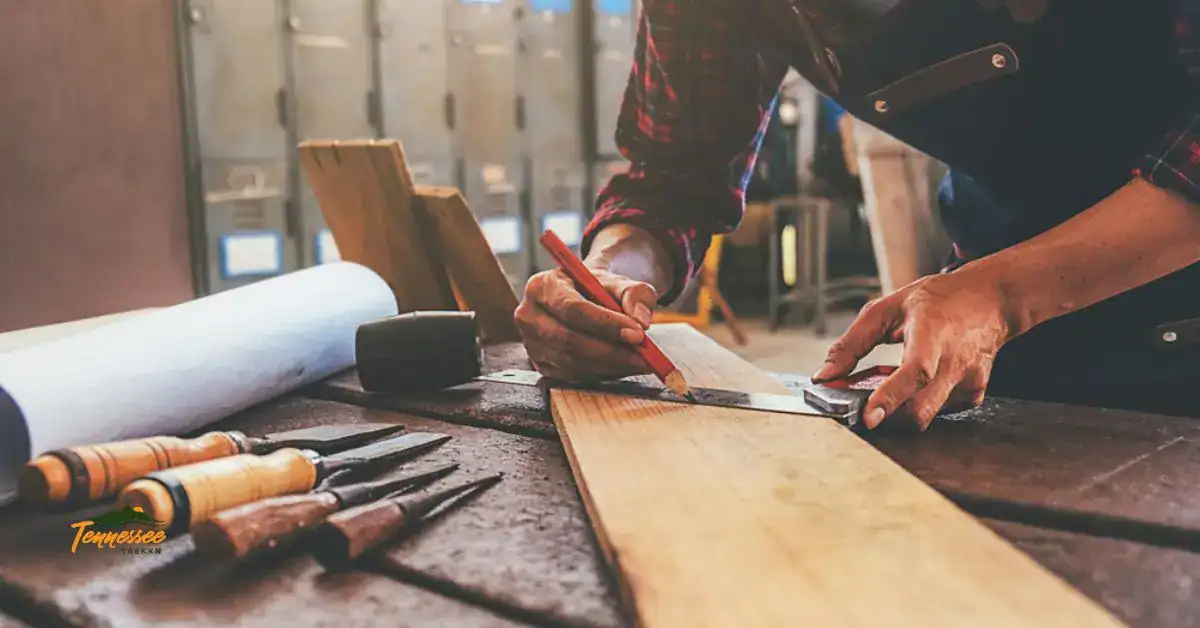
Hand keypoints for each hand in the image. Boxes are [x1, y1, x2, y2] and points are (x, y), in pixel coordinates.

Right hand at [514, 265, 657, 380]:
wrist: (583, 299)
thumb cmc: (598, 289)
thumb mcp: (620, 282)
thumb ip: (635, 294)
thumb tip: (641, 320)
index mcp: (542, 286)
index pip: (573, 309)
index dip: (606, 324)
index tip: (637, 334)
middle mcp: (529, 315)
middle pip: (569, 340)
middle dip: (612, 352)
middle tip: (645, 356)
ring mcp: (531, 344)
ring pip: (573, 363)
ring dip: (610, 366)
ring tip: (640, 362)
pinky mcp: (540, 365)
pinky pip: (573, 376)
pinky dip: (602, 374)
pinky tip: (622, 366)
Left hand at [811, 270, 1014, 430]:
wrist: (991, 299)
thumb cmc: (939, 300)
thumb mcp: (888, 308)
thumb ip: (852, 343)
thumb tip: (825, 375)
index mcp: (933, 332)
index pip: (915, 372)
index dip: (890, 397)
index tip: (869, 417)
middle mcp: (956, 361)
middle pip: (920, 409)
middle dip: (886, 418)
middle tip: (862, 410)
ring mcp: (969, 381)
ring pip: (926, 415)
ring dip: (899, 410)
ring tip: (890, 387)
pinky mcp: (974, 394)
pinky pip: (937, 411)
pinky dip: (918, 404)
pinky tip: (917, 384)